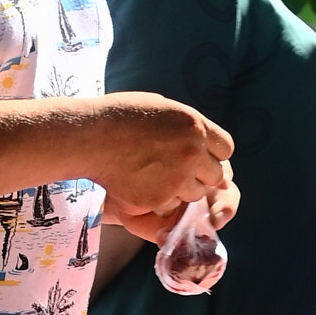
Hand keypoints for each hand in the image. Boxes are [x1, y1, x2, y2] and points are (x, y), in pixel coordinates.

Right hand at [88, 93, 236, 242]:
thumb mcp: (164, 109)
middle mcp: (192, 153)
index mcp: (195, 126)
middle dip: (202, 174)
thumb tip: (204, 142)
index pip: (225, 148)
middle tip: (179, 169)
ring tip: (159, 177)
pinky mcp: (159, 198)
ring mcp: (177, 178)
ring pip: (197, 194)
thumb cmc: (122, 116)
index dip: (212, 152)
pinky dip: (162, 200)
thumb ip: (188, 127)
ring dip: (184, 189)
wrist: (89, 137)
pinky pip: (172, 206)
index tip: (199, 154)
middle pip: (217, 175)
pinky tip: (143, 185)